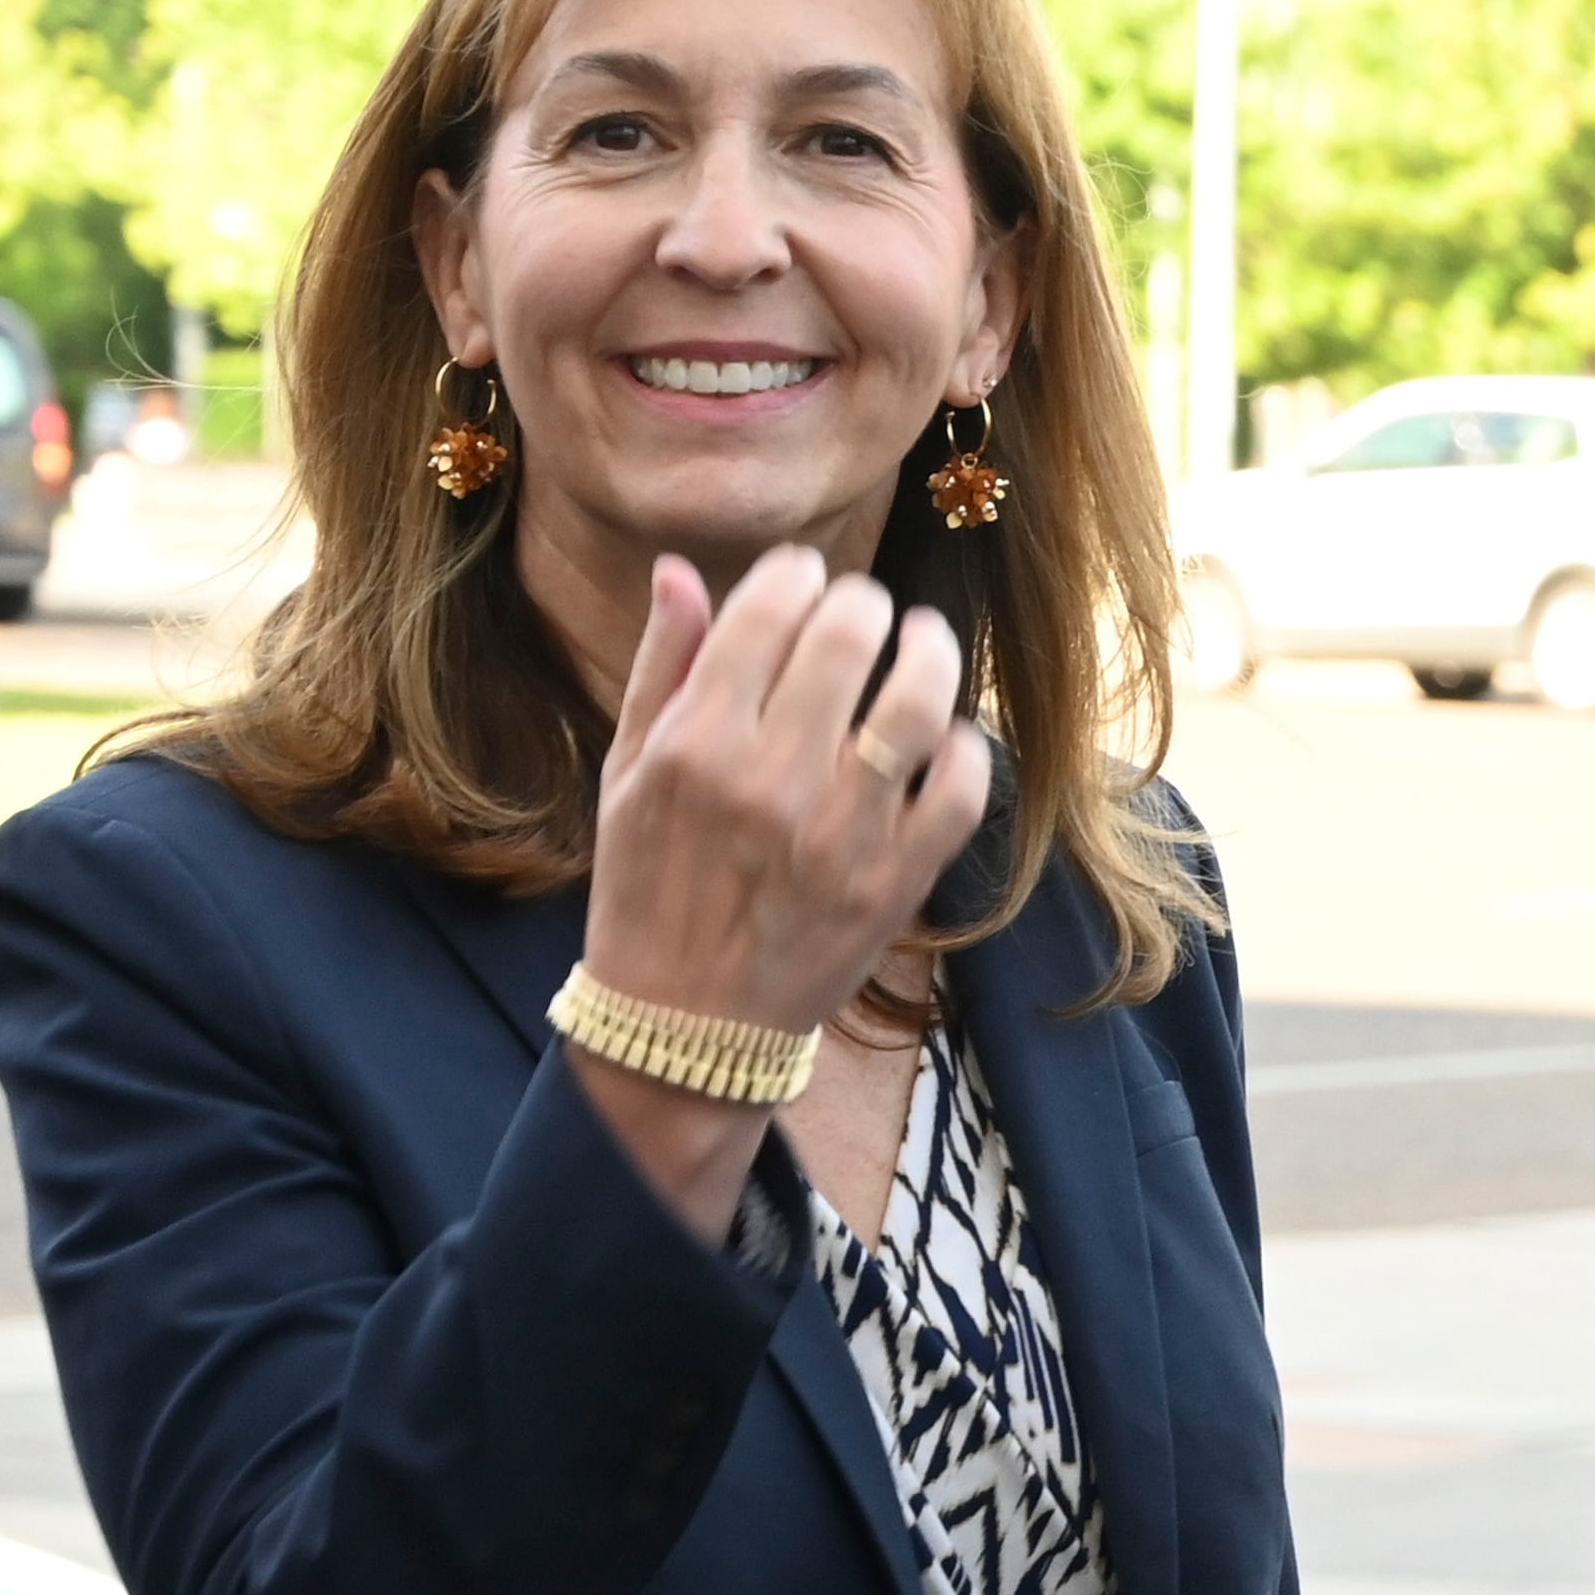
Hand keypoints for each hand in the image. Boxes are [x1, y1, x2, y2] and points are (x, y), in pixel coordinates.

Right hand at [585, 545, 987, 1028]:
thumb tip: (679, 571)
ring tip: (926, 641)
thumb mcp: (626, 774)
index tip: (806, 575)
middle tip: (866, 608)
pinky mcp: (896, 881)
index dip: (797, 574)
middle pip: (848, 640)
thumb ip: (662, 669)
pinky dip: (968, 750)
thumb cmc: (649, 886)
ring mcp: (841, 833)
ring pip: (918, 704)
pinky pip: (962, 792)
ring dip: (932, 652)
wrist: (686, 1022)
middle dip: (863, 603)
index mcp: (695, 744)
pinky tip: (949, 737)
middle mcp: (770, 780)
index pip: (768, 612)